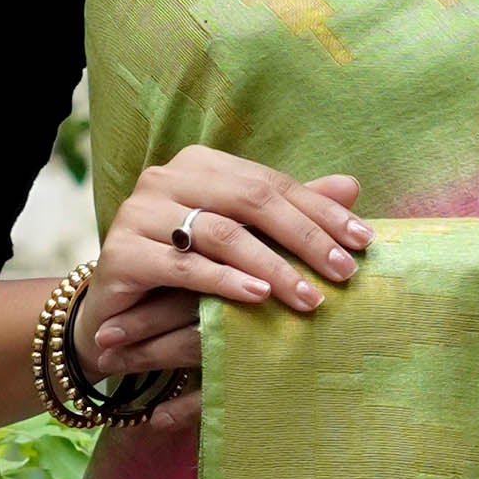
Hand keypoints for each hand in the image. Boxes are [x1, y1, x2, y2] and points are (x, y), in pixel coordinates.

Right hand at [77, 147, 368, 418]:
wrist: (115, 314)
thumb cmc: (186, 273)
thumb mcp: (242, 242)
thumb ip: (289, 214)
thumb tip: (353, 186)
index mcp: (200, 165)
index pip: (270, 182)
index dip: (320, 210)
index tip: (363, 241)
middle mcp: (166, 178)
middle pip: (250, 200)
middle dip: (304, 237)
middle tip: (344, 272)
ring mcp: (139, 212)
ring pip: (219, 233)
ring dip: (271, 266)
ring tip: (308, 297)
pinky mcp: (121, 253)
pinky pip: (182, 268)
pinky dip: (225, 283)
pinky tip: (258, 299)